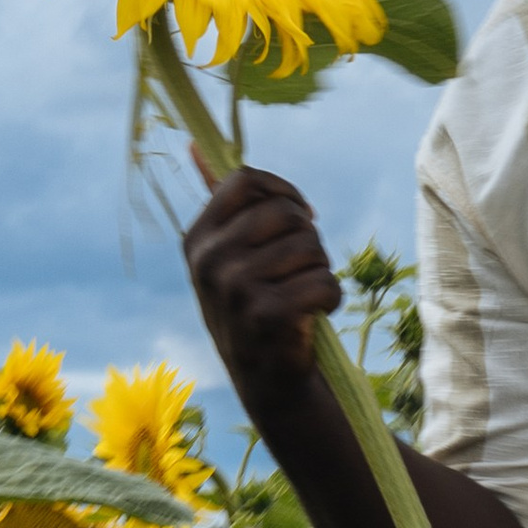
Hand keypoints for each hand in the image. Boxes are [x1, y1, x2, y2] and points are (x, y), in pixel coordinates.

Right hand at [182, 167, 339, 405]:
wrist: (269, 383)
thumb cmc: (256, 309)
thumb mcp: (227, 257)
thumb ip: (224, 206)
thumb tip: (195, 144)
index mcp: (198, 239)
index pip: (246, 180)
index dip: (284, 193)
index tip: (299, 218)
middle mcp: (209, 261)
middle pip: (286, 212)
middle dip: (309, 238)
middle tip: (300, 270)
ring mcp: (235, 289)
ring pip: (311, 247)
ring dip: (321, 270)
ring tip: (303, 296)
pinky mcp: (268, 316)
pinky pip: (325, 282)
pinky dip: (332, 299)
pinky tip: (314, 318)